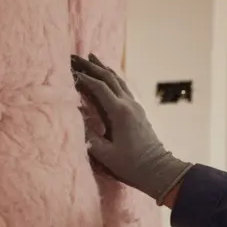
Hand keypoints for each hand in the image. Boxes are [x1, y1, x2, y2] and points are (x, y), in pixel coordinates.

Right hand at [71, 53, 191, 202]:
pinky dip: (111, 77)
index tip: (68, 70)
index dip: (83, 78)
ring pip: (117, 80)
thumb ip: (88, 134)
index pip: (98, 88)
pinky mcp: (136, 110)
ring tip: (90, 57)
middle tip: (74, 56)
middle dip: (91, 66)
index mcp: (119, 112)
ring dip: (102, 68)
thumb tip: (76, 115)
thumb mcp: (104, 153)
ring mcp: (134, 106)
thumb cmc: (130, 165)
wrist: (157, 169)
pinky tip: (106, 75)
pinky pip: (122, 87)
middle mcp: (128, 104)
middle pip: (108, 78)